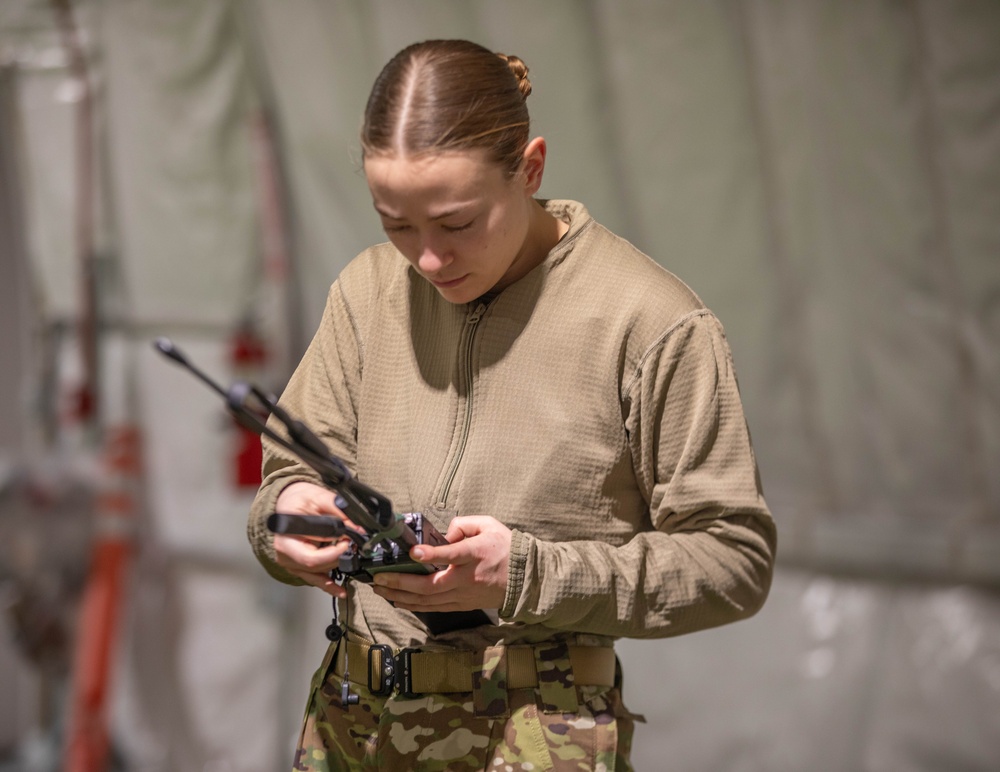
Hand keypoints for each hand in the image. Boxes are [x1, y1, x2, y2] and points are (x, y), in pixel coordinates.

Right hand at [272, 481, 357, 597]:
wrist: (285, 502)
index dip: (334, 552)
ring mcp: (290, 562)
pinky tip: (341, 591)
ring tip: (352, 557)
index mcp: (285, 537)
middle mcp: (284, 553)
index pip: (311, 556)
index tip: (348, 541)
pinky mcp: (297, 566)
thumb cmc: (297, 499)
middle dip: (338, 556)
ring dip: (337, 566)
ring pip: (317, 574)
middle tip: (352, 543)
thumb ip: (338, 510)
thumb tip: (357, 527)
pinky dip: (329, 585)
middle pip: (316, 566)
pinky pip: (314, 579)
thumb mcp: (317, 497)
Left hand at [371, 516, 510, 611]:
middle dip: (401, 582)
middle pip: (431, 585)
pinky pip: (434, 608)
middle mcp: (467, 577)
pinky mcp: (462, 604)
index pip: (452, 554)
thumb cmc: (505, 548)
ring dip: (402, 596)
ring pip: (428, 601)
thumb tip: (443, 533)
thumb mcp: (489, 525)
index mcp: (475, 554)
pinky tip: (398, 601)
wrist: (525, 578)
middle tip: (379, 578)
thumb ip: (464, 524)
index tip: (413, 552)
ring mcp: (464, 595)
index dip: (432, 554)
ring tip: (380, 590)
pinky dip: (414, 606)